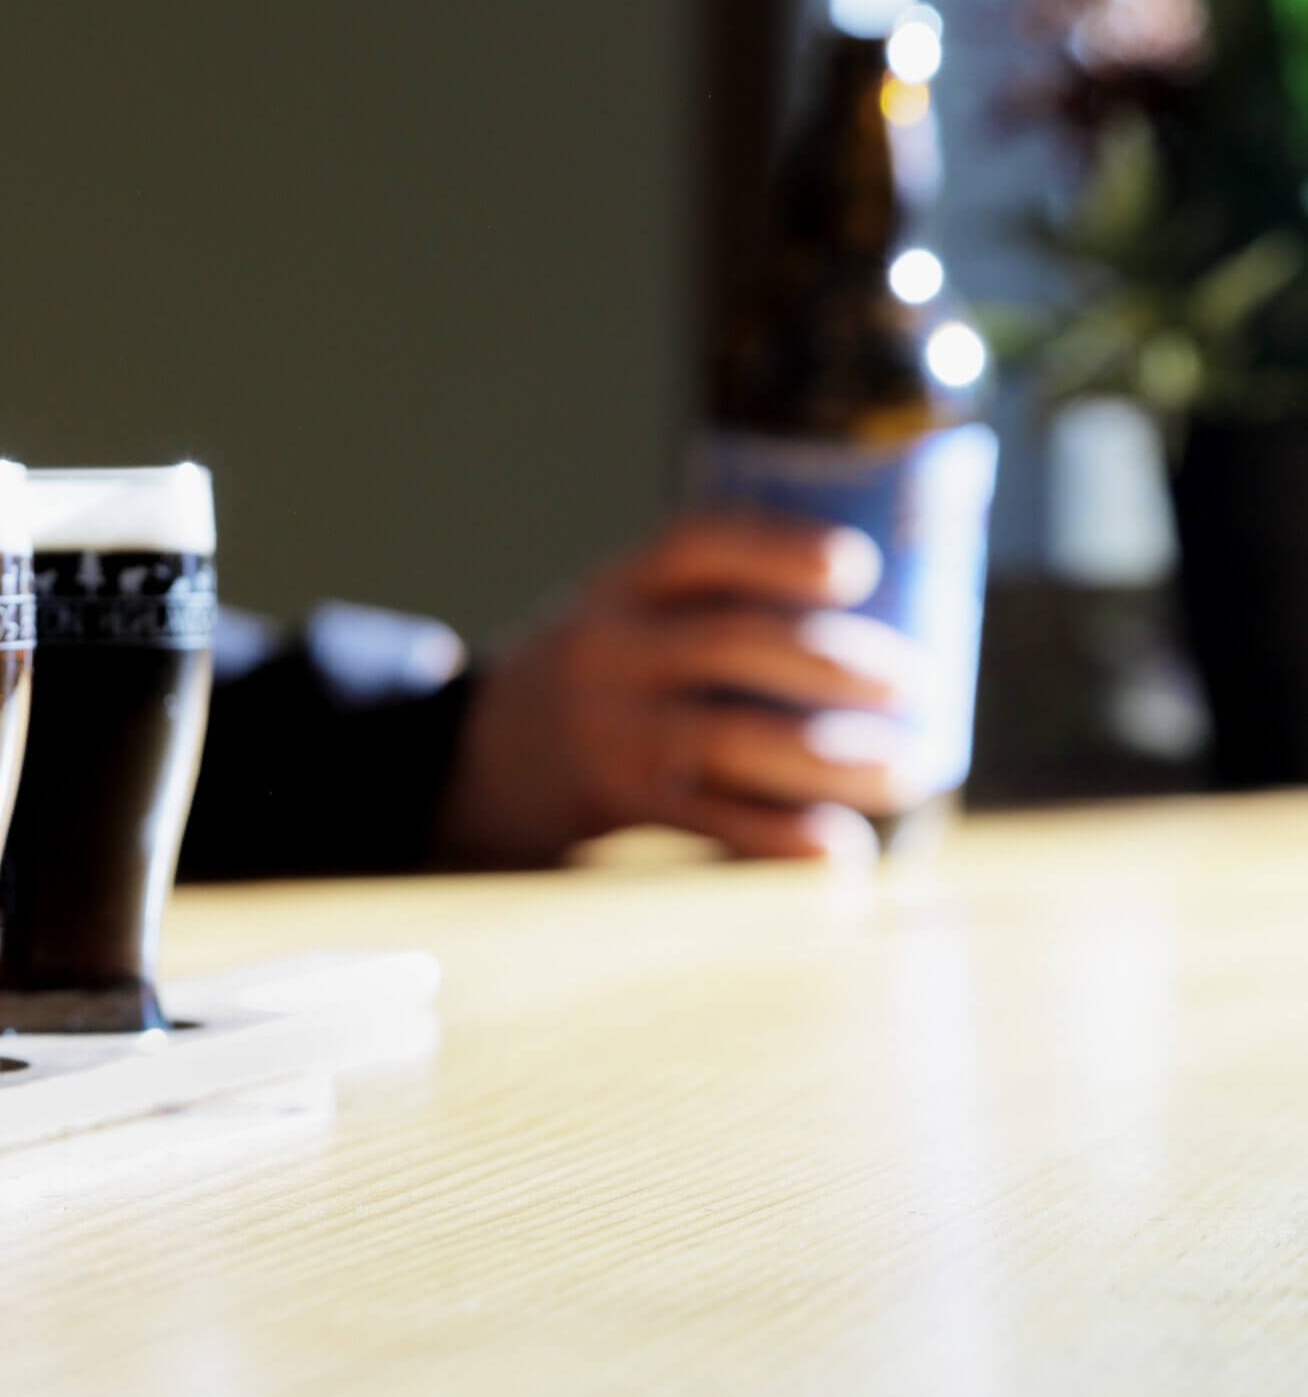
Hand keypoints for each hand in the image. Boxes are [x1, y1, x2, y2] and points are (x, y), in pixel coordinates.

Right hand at [448, 515, 928, 864]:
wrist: (477, 762)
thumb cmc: (599, 678)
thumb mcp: (626, 615)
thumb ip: (713, 608)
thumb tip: (887, 628)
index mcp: (619, 586)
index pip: (698, 547)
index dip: (781, 550)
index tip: (858, 569)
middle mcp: (606, 649)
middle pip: (731, 643)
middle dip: (836, 664)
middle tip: (918, 684)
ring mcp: (605, 729)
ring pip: (729, 738)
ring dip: (829, 759)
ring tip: (906, 773)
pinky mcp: (612, 802)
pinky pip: (707, 819)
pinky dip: (779, 838)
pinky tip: (838, 849)